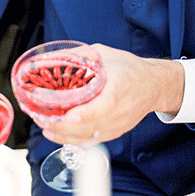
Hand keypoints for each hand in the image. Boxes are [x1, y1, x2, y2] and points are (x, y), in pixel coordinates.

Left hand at [42, 44, 183, 145]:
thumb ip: (79, 56)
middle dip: (62, 127)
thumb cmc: (129, 68)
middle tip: (41, 119)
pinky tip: (58, 134)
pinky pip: (91, 141)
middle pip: (89, 128)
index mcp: (118, 90)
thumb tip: (51, 58)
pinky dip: (73, 140)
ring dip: (64, 136)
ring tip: (45, 127)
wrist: (153, 85)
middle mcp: (119, 113)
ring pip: (88, 139)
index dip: (82, 115)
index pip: (101, 108)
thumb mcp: (104, 54)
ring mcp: (117, 126)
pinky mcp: (114, 133)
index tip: (65, 116)